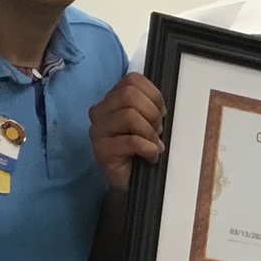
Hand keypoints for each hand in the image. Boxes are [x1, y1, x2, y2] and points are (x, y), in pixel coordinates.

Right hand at [88, 72, 166, 192]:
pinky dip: (148, 148)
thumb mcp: (149, 123)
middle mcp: (100, 111)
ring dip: (150, 132)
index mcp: (112, 99)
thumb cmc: (141, 150)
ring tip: (154, 145)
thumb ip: (150, 106)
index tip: (162, 113)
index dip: (153, 95)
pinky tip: (151, 156)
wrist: (131, 180)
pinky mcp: (101, 150)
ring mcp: (98, 130)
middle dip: (152, 113)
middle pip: (129, 95)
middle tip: (158, 131)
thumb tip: (161, 106)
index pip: (132, 80)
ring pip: (129, 115)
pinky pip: (131, 141)